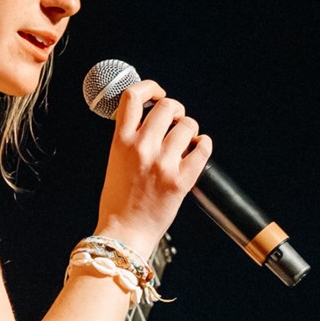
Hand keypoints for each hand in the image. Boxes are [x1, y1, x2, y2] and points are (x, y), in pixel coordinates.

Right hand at [94, 79, 211, 256]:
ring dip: (190, 129)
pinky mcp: (181, 180)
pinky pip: (203, 148)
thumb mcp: (115, 161)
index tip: (158, 94)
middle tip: (176, 121)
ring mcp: (163, 163)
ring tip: (186, 141)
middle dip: (176, 110)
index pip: (133, 96)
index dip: (150, 88)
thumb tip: (151, 119)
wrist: (125, 233)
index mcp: (121, 141)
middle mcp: (142, 148)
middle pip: (167, 106)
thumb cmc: (118, 201)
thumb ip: (130, 138)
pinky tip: (198, 149)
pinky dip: (204, 145)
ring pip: (188, 125)